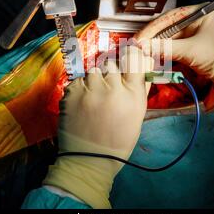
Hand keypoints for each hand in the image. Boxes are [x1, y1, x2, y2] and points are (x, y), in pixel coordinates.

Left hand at [43, 46, 152, 208]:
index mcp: (133, 94)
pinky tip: (83, 104)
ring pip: (93, 69)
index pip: (132, 57)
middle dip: (109, 71)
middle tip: (107, 86)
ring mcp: (90, 89)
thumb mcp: (138, 114)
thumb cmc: (118, 140)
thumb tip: (142, 62)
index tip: (126, 56)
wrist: (90, 159)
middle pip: (111, 62)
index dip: (129, 55)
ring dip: (94, 79)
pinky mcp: (71, 93)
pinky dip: (80, 88)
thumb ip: (140, 87)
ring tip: (94, 97)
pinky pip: (78, 80)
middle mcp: (112, 88)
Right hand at [135, 4, 213, 114]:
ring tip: (142, 53)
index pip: (170, 17)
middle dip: (153, 38)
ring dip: (157, 47)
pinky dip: (165, 53)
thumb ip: (165, 48)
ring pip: (171, 39)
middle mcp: (198, 20)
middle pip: (169, 27)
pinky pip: (176, 48)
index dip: (152, 29)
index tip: (138, 39)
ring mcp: (196, 34)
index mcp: (201, 12)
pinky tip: (154, 57)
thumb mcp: (192, 51)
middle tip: (136, 47)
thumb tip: (141, 47)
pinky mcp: (196, 47)